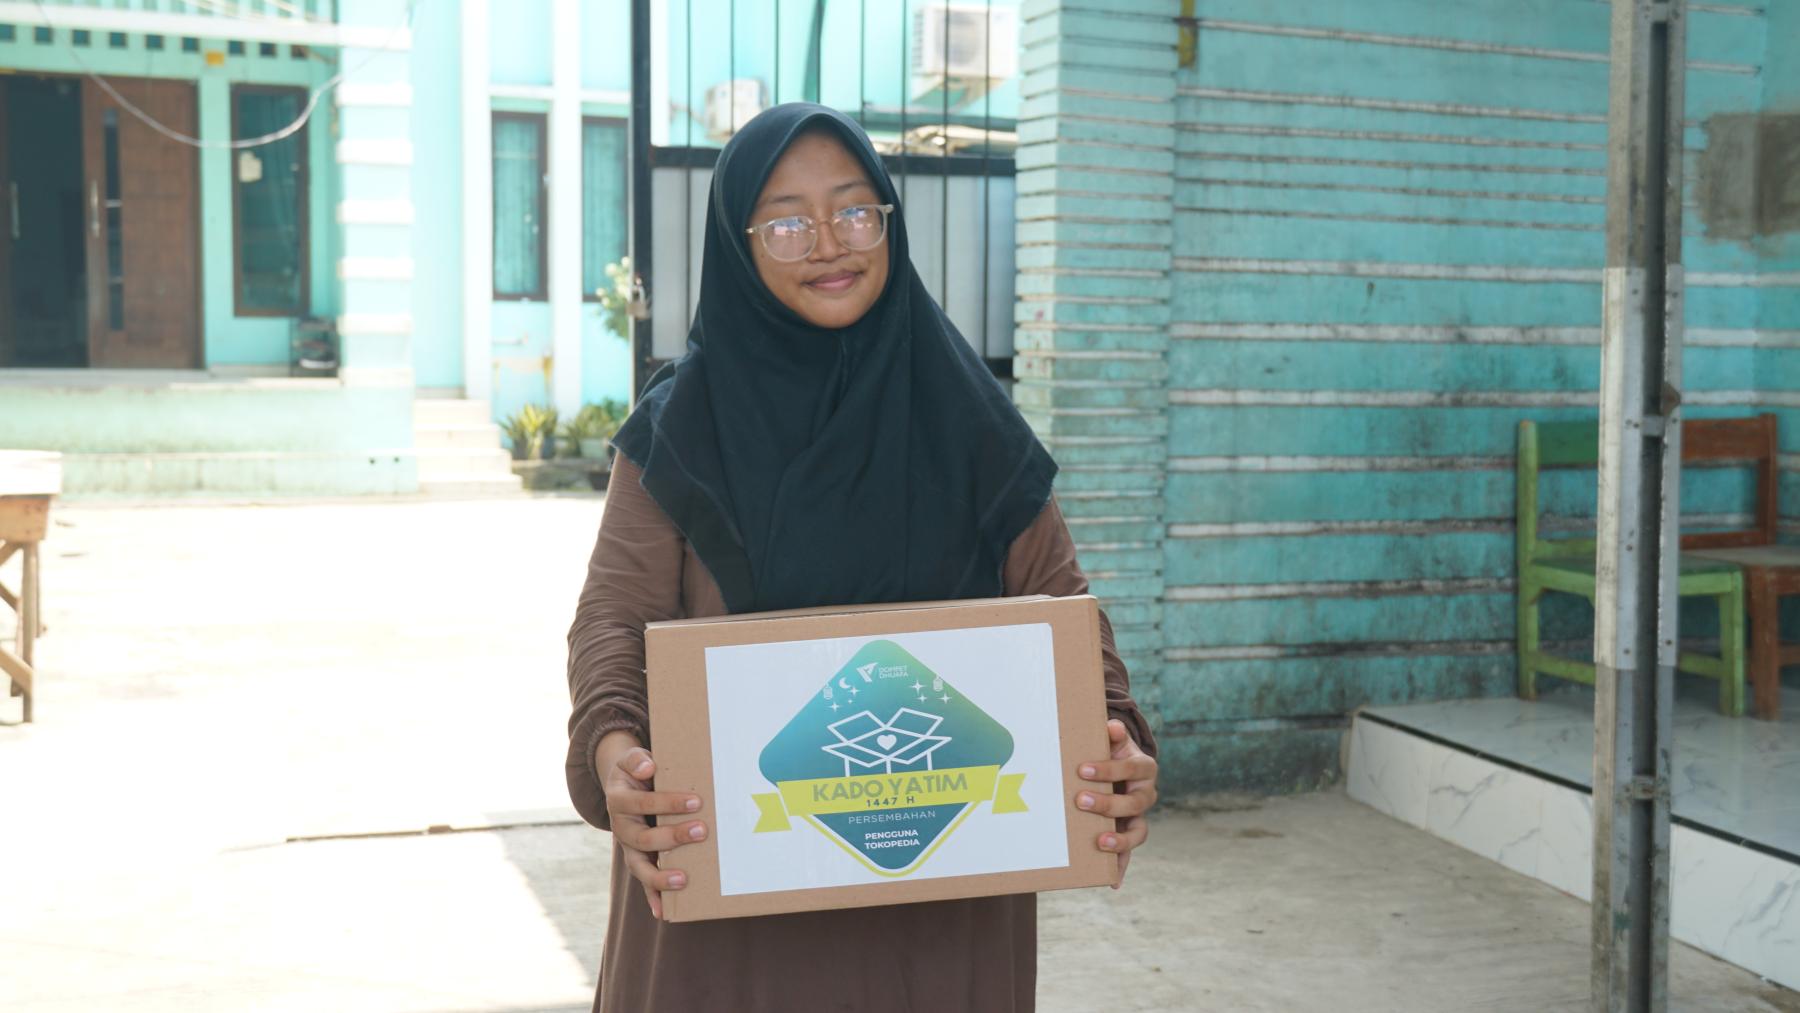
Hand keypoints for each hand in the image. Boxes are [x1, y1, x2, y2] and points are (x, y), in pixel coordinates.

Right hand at [596, 730, 707, 919]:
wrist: (623, 785)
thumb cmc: (636, 772)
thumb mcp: (630, 759)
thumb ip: (636, 760)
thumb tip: (647, 768)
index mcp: (619, 800)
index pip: (643, 803)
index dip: (668, 803)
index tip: (696, 801)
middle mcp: (621, 828)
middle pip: (643, 838)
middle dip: (673, 836)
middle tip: (702, 830)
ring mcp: (629, 848)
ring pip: (640, 867)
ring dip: (660, 875)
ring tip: (683, 879)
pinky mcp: (638, 860)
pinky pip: (643, 882)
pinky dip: (652, 898)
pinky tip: (663, 912)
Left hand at [1074, 718, 1157, 888]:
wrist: (1117, 765)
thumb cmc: (1110, 750)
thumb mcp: (1113, 739)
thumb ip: (1112, 734)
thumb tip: (1111, 727)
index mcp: (1144, 768)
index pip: (1131, 769)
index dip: (1109, 769)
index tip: (1083, 769)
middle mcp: (1146, 794)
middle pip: (1134, 803)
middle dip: (1108, 803)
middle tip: (1081, 800)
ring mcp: (1138, 817)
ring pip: (1138, 832)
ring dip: (1120, 840)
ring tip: (1101, 843)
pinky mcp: (1128, 834)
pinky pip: (1128, 853)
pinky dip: (1121, 867)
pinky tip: (1112, 881)